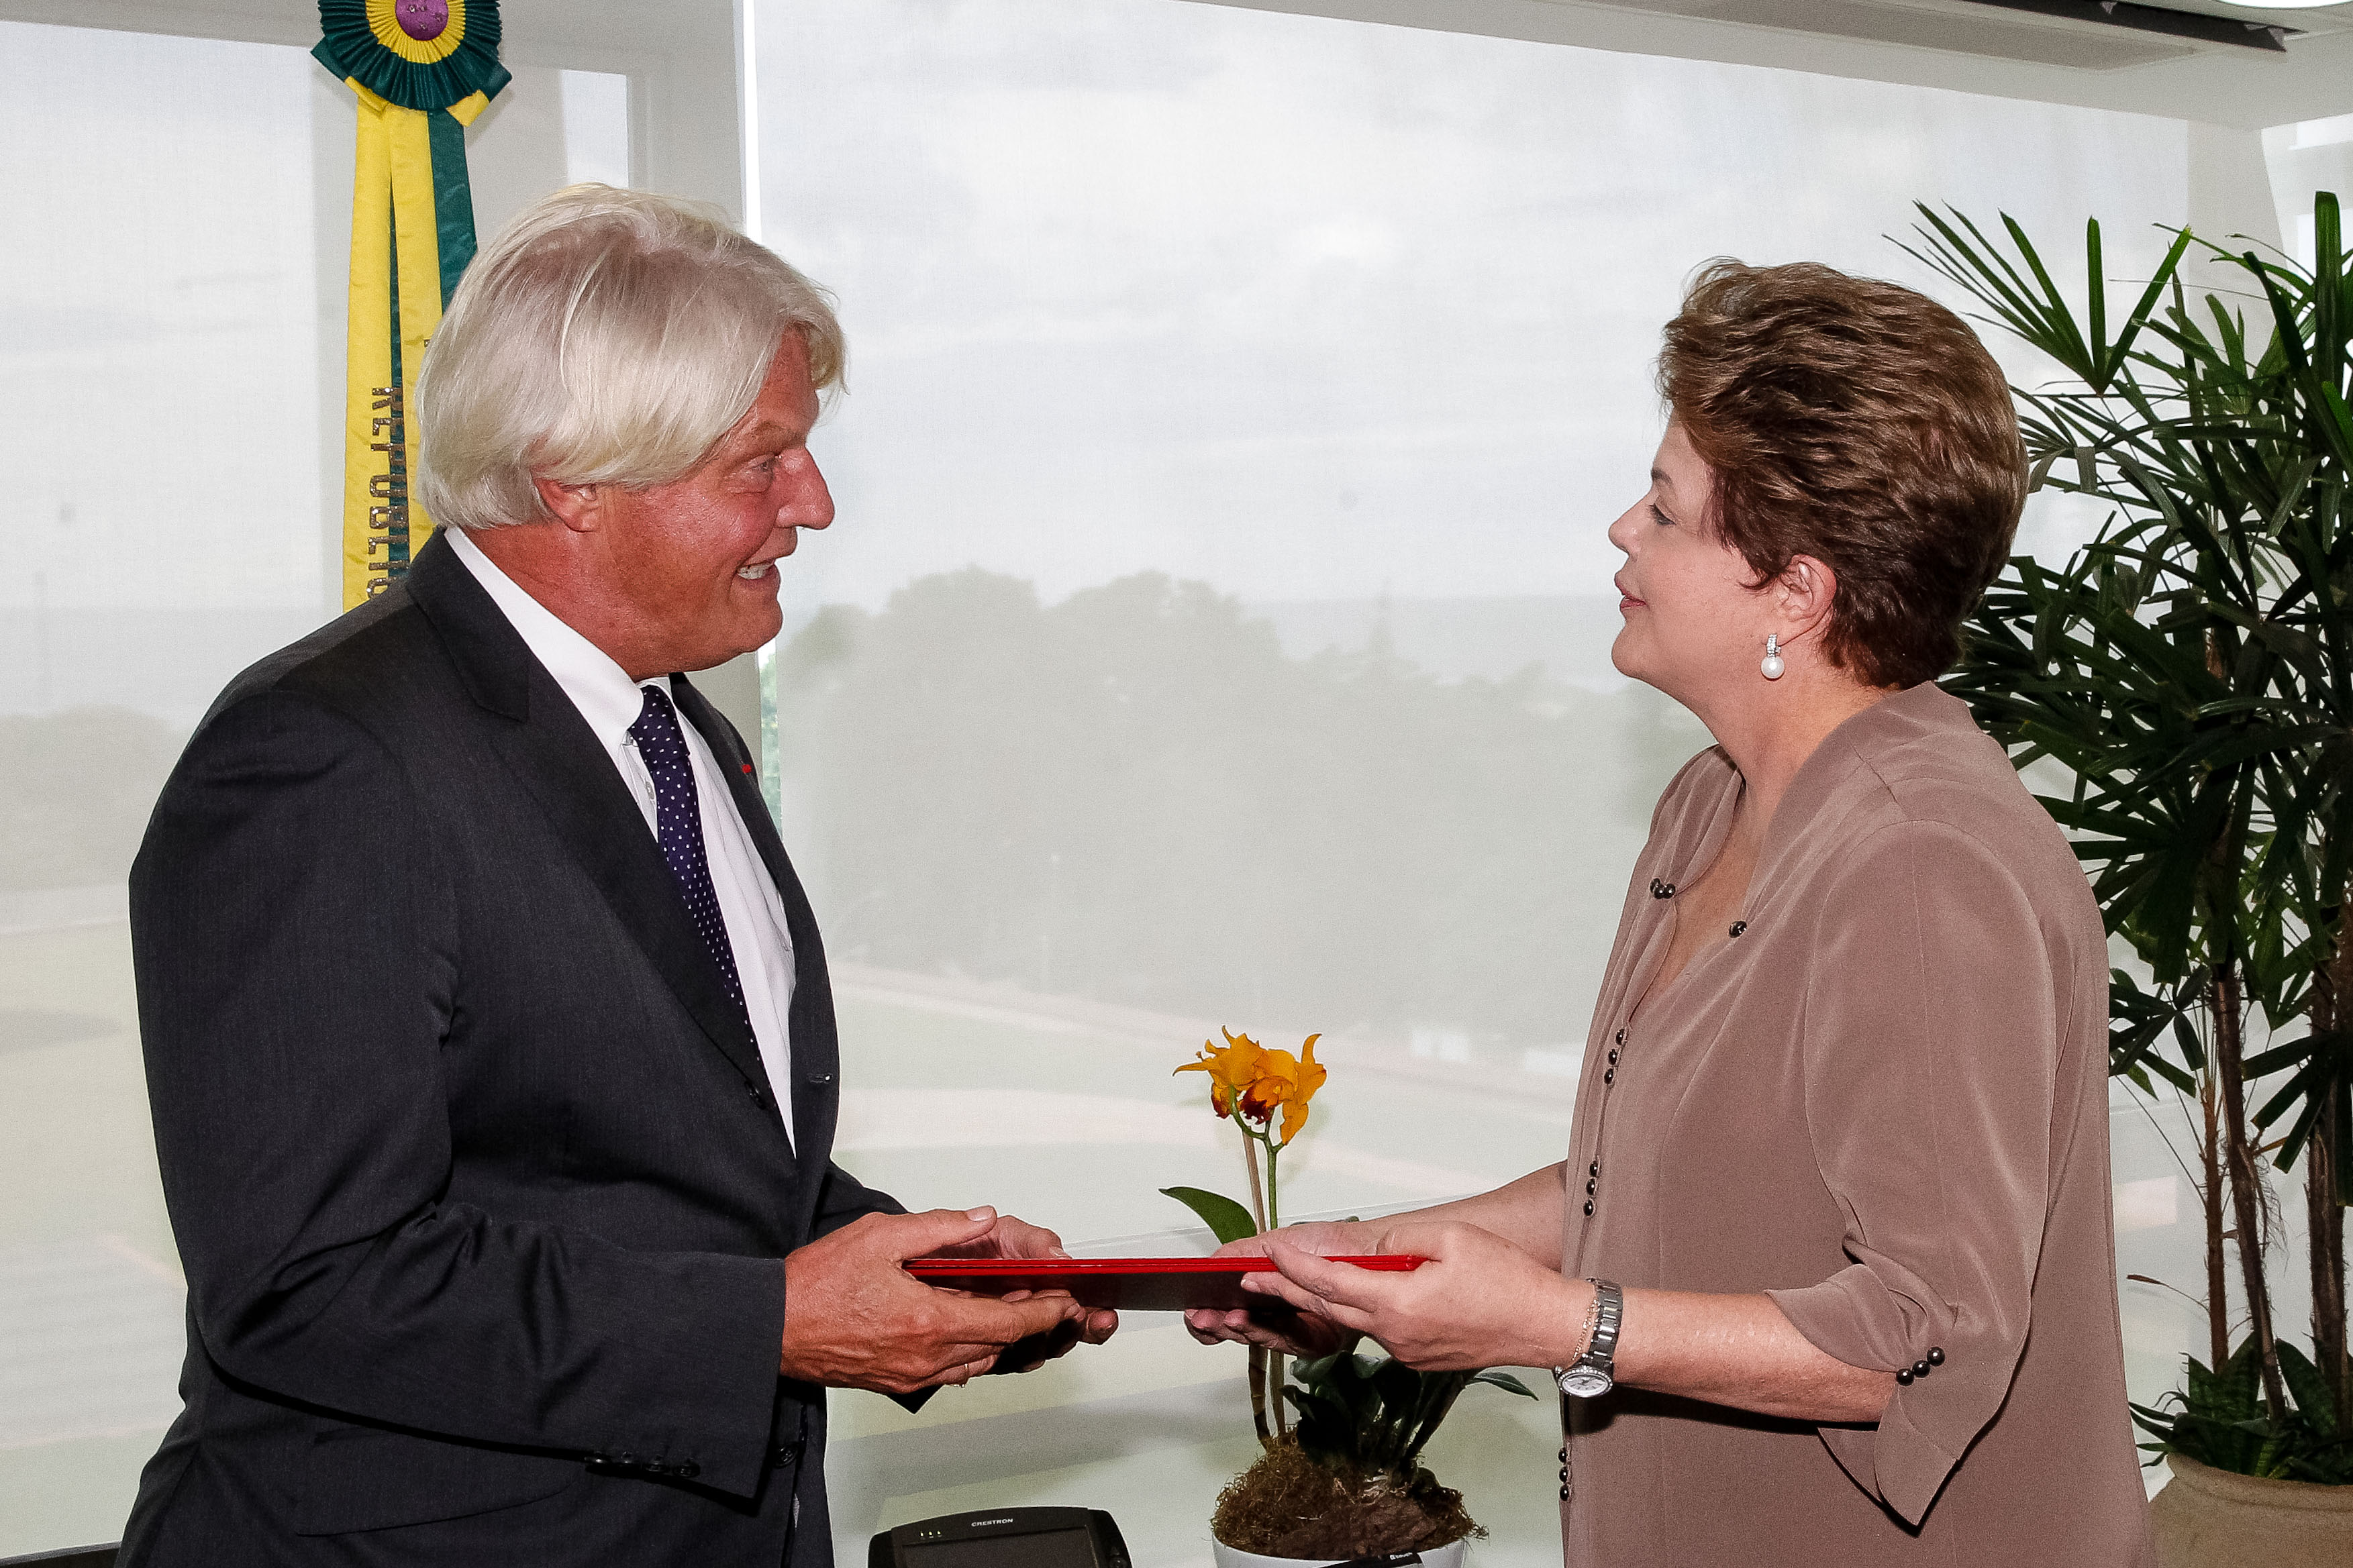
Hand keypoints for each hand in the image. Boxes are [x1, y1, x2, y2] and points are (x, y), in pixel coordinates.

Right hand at [779, 1208, 1086, 1392]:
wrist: (772, 1328)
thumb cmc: (816, 1285)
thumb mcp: (880, 1235)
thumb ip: (939, 1227)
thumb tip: (981, 1219)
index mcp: (928, 1320)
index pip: (1007, 1322)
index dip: (1044, 1312)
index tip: (1066, 1301)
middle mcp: (925, 1356)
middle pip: (999, 1346)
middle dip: (1029, 1323)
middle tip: (1047, 1300)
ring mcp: (911, 1374)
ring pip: (976, 1361)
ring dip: (998, 1338)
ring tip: (1008, 1308)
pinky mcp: (895, 1382)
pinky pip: (949, 1370)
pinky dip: (968, 1350)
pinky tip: (964, 1325)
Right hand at [1184, 1221, 1366, 1357]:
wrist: (1370, 1252)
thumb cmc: (1330, 1243)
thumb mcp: (1275, 1244)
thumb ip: (1241, 1256)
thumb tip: (1210, 1263)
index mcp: (1270, 1291)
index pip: (1234, 1310)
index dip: (1212, 1314)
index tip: (1193, 1311)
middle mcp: (1284, 1313)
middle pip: (1244, 1328)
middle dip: (1218, 1325)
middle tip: (1201, 1318)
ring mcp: (1301, 1328)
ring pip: (1263, 1338)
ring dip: (1238, 1328)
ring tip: (1223, 1318)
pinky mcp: (1321, 1341)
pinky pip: (1289, 1343)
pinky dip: (1265, 1331)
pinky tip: (1247, 1319)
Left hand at [1238, 1219, 1590, 1371]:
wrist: (1547, 1325)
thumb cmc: (1507, 1281)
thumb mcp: (1449, 1240)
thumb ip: (1398, 1240)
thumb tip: (1366, 1247)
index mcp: (1397, 1304)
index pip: (1328, 1283)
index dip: (1291, 1266)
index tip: (1264, 1253)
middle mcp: (1395, 1336)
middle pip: (1329, 1311)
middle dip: (1287, 1293)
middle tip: (1250, 1279)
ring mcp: (1408, 1353)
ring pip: (1355, 1323)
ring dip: (1323, 1303)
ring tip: (1292, 1285)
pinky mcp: (1421, 1359)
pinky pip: (1382, 1332)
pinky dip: (1362, 1313)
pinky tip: (1357, 1297)